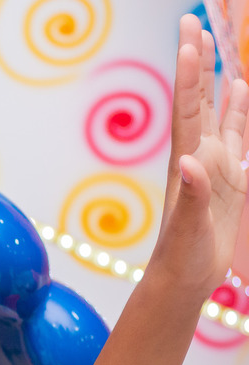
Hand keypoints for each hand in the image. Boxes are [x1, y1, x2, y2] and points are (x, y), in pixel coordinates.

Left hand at [156, 15, 248, 297]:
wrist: (183, 279)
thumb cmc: (181, 257)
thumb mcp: (187, 228)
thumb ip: (191, 196)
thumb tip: (190, 164)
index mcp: (187, 161)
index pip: (187, 107)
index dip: (190, 72)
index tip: (189, 36)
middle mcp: (198, 155)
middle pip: (199, 98)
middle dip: (198, 61)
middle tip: (194, 22)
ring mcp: (214, 165)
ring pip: (219, 111)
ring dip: (219, 79)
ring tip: (219, 44)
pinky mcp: (230, 179)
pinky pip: (238, 136)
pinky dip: (240, 112)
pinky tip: (242, 92)